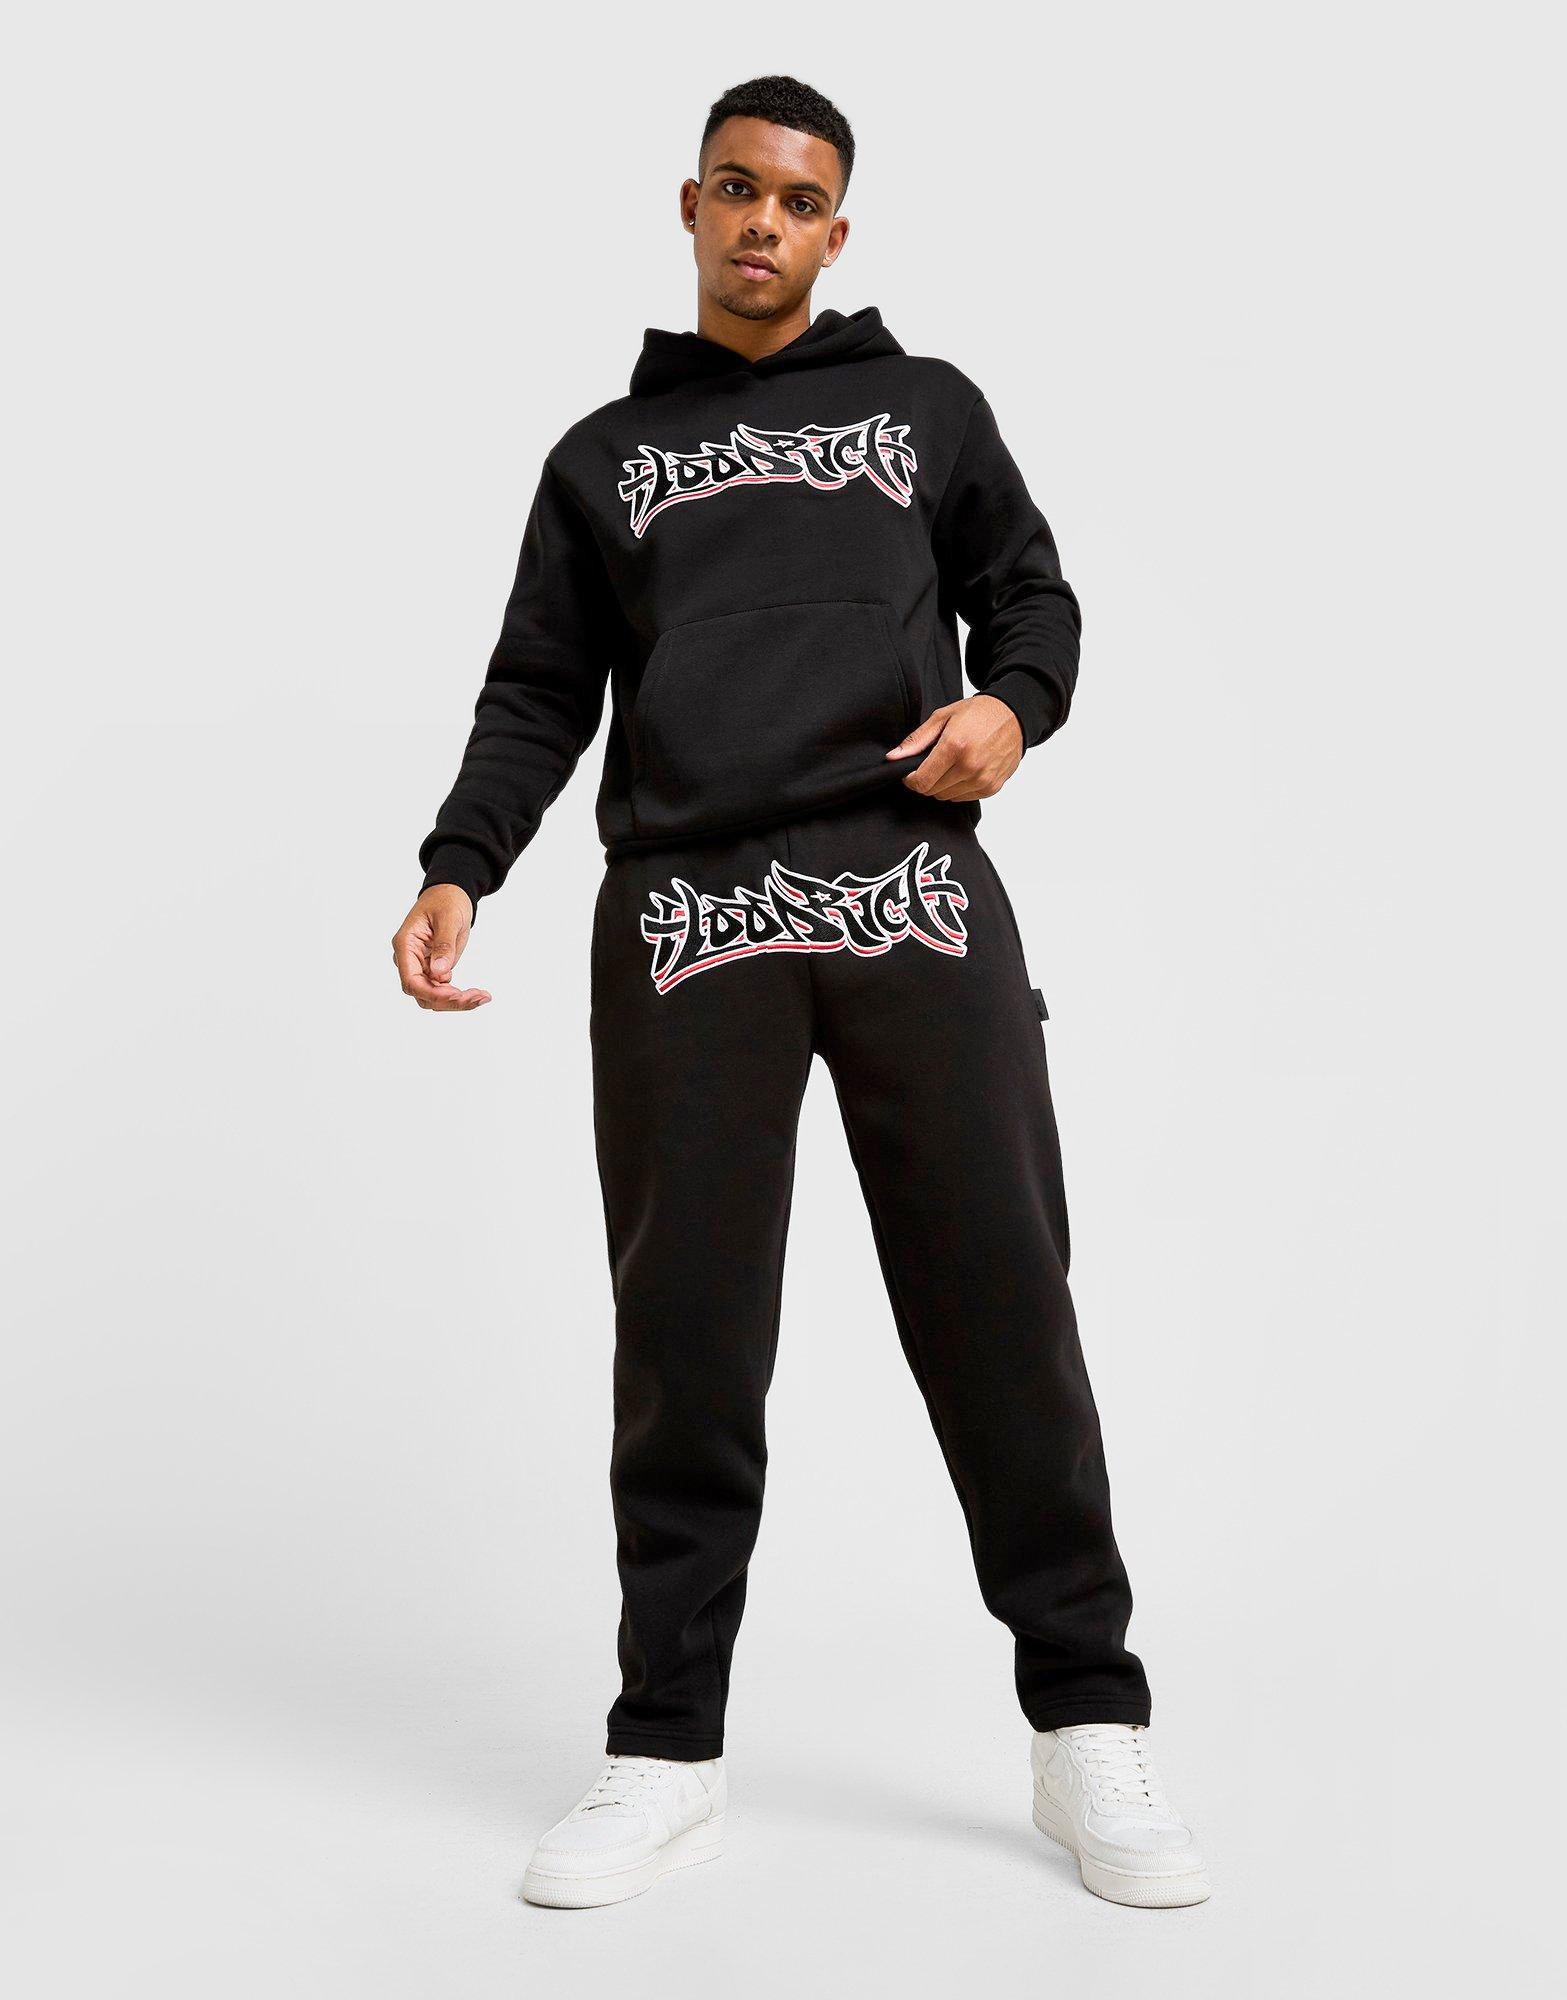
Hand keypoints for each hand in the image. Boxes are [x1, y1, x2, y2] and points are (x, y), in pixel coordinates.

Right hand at [392, 885, 490, 1010]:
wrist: (450, 894)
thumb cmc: (446, 901)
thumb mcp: (449, 918)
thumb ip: (444, 945)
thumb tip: (440, 973)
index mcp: (405, 945)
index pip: (411, 981)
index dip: (432, 993)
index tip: (456, 994)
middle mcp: (409, 960)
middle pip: (422, 994)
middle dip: (449, 1001)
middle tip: (477, 997)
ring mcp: (422, 967)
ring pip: (433, 997)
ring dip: (457, 1002)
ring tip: (483, 997)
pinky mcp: (434, 970)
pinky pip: (444, 991)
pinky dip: (461, 996)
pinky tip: (480, 994)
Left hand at [886, 693, 1023, 800]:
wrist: (1014, 716)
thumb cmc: (978, 713)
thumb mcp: (942, 717)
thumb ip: (916, 740)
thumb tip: (893, 757)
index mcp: (954, 747)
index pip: (921, 781)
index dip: (911, 779)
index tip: (911, 772)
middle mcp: (970, 766)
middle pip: (933, 791)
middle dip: (926, 780)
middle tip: (933, 764)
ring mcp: (983, 779)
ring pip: (947, 797)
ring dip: (943, 785)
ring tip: (951, 764)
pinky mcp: (992, 787)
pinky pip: (964, 798)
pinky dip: (959, 788)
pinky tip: (964, 770)